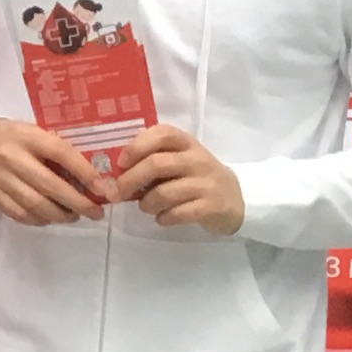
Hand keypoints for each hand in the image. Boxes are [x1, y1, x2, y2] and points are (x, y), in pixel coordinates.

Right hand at [0, 115, 110, 225]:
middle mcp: (13, 158)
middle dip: (78, 203)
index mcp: (27, 137)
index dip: (85, 173)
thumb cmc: (11, 137)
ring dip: (61, 215)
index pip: (61, 154)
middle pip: (50, 186)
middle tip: (96, 212)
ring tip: (75, 216)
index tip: (103, 188)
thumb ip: (56, 149)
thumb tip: (90, 175)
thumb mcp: (33, 132)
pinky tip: (51, 217)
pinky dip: (40, 220)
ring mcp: (0, 179)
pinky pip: (20, 214)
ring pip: (36, 204)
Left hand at [103, 123, 246, 235]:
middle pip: (156, 164)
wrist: (236, 200)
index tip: (121, 162)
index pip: (162, 133)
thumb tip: (114, 172)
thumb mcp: (180, 161)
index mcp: (187, 143)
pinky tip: (162, 218)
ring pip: (164, 192)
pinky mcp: (212, 206)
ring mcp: (207, 183)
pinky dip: (163, 218)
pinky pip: (178, 213)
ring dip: (147, 203)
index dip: (137, 146)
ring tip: (146, 207)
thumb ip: (153, 159)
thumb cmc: (196, 178)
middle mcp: (198, 159)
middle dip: (130, 180)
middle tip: (117, 194)